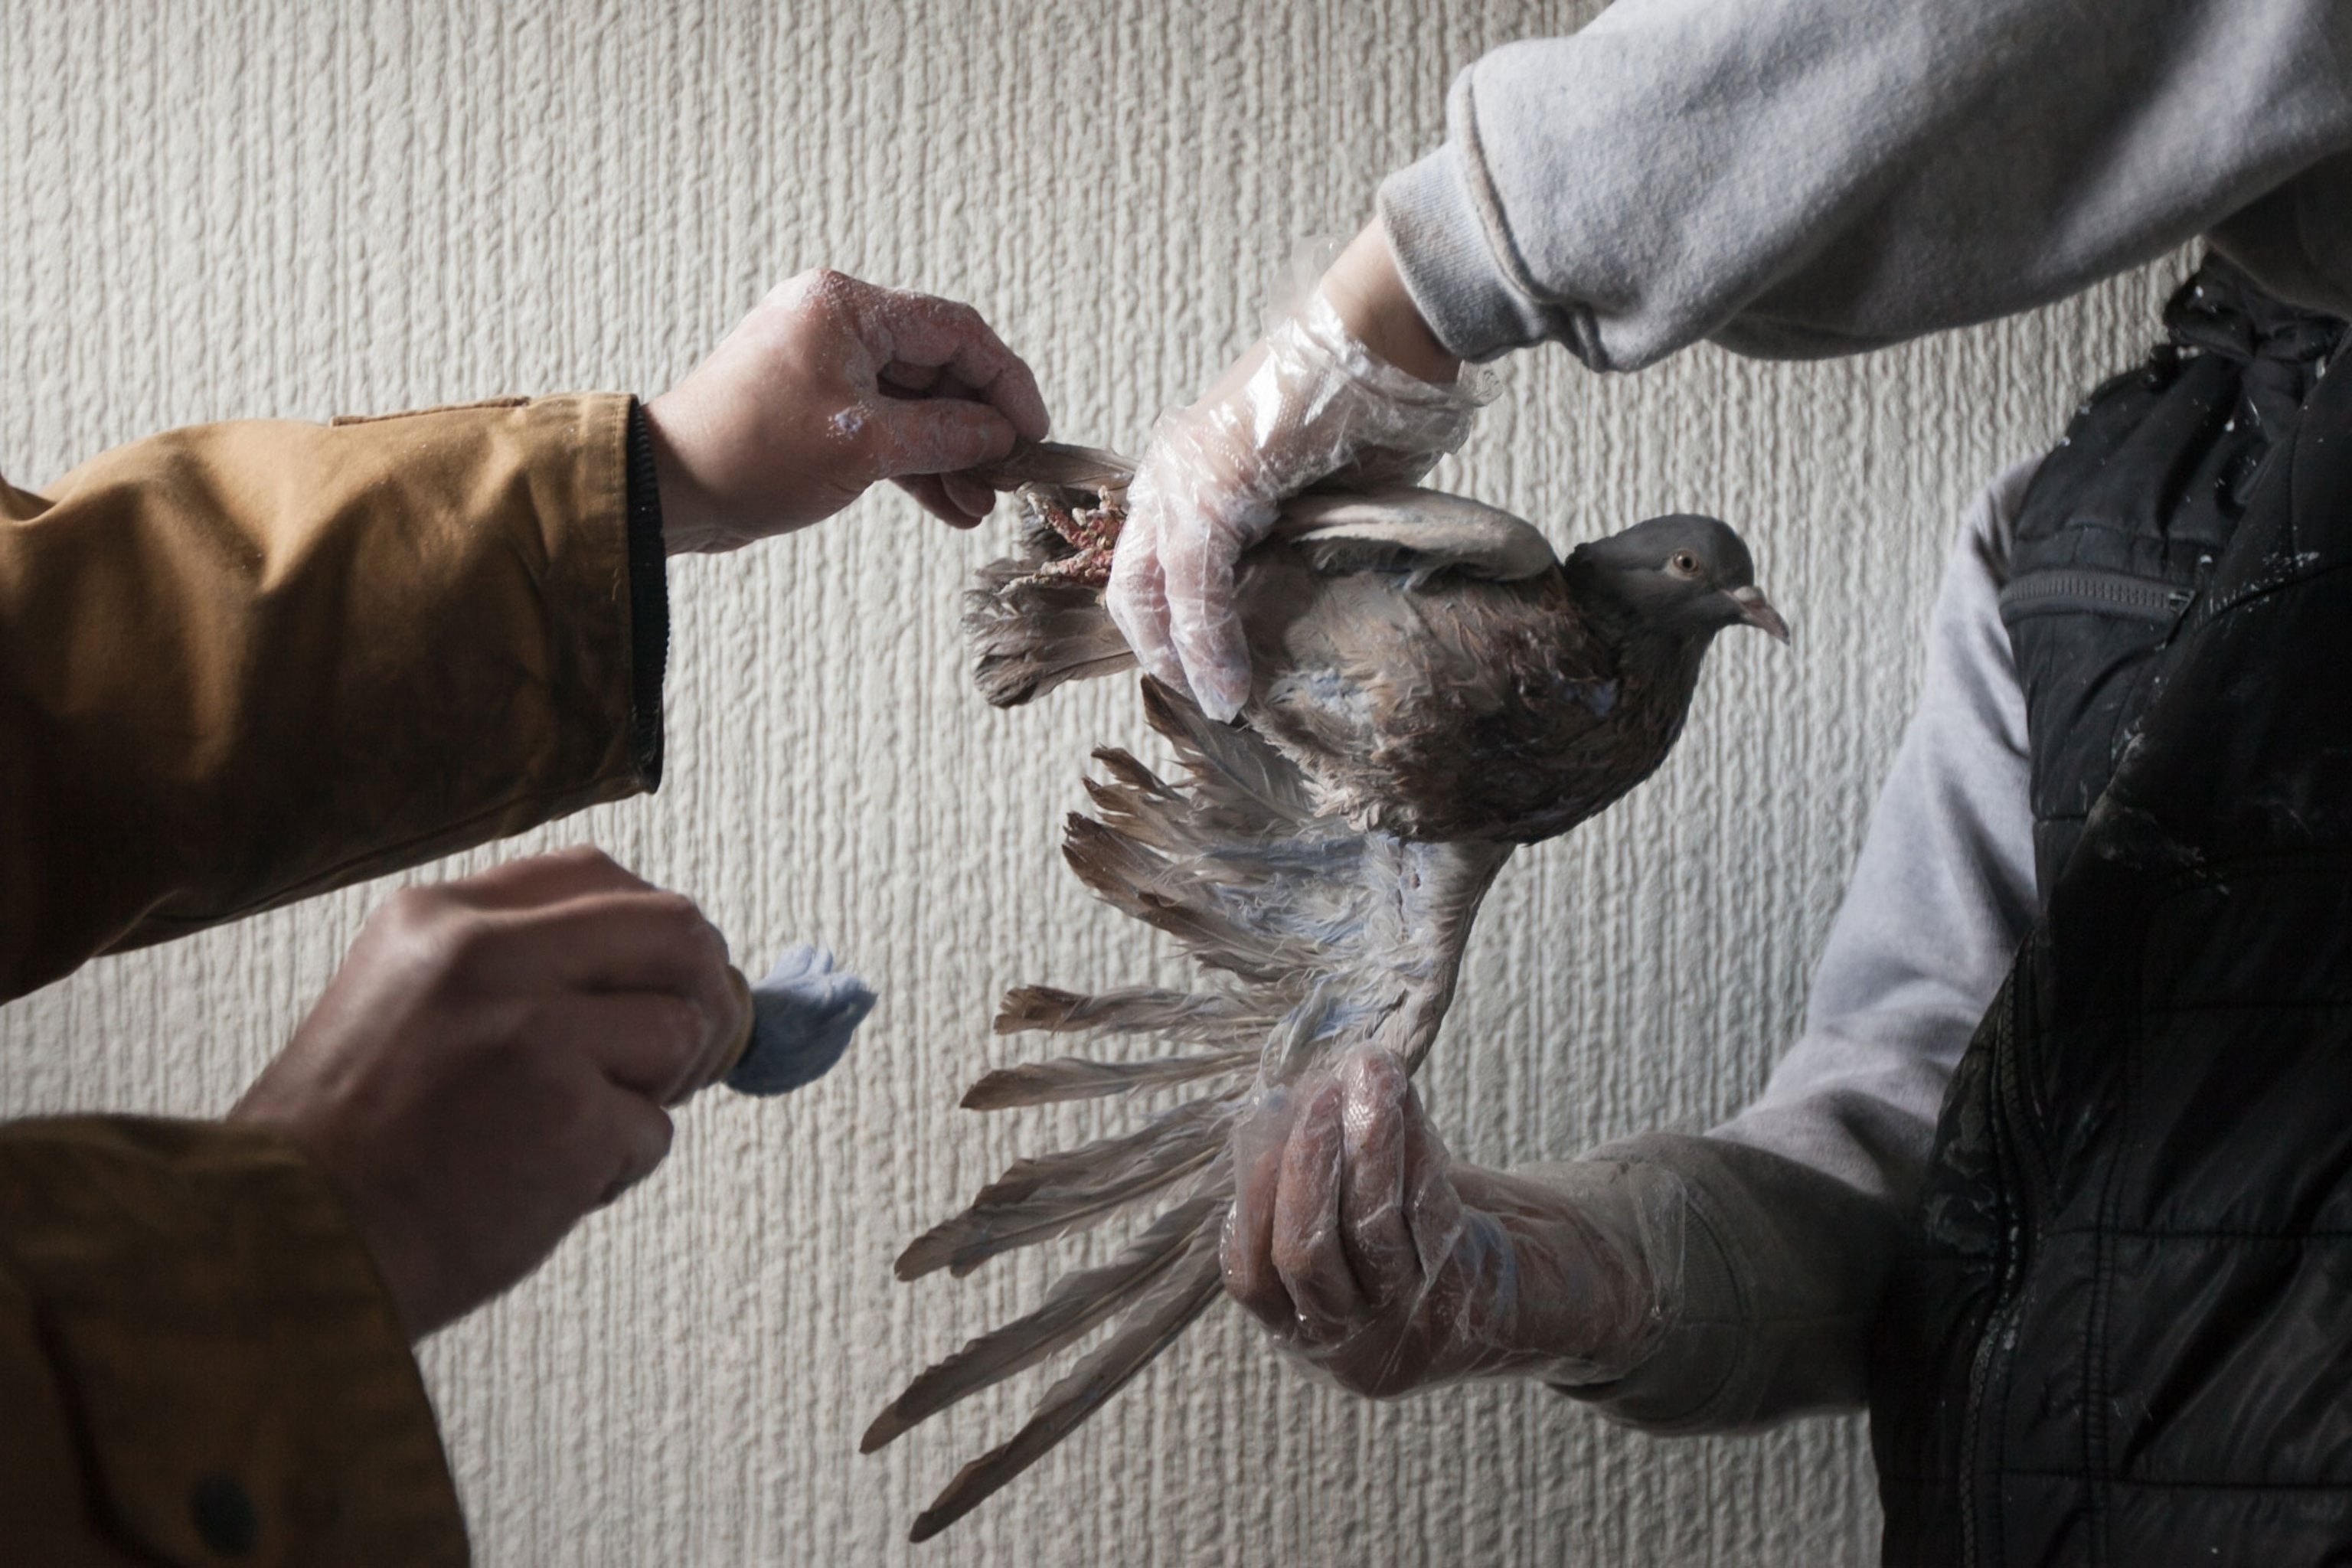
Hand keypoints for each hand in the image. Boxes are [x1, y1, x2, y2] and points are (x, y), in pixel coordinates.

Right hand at [229, 847, 748, 1338]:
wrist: (284, 1247)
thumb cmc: (351, 1146)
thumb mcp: (404, 1000)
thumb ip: (513, 962)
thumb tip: (670, 959)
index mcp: (441, 916)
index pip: (600, 874)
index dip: (656, 932)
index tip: (665, 981)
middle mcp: (488, 955)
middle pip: (675, 932)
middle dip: (708, 994)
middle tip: (690, 1055)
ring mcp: (534, 1034)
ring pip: (679, 1032)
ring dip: (650, 1096)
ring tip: (565, 1139)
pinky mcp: (571, 1119)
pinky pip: (654, 1133)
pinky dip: (616, 1171)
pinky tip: (537, 1189)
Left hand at [645, 268, 1050, 550]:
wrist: (668, 489)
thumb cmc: (750, 452)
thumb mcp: (863, 445)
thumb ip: (944, 435)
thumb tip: (1000, 438)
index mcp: (847, 308)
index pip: (956, 331)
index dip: (1005, 382)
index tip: (1033, 433)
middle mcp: (838, 326)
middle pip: (938, 368)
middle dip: (977, 428)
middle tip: (1009, 476)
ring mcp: (826, 368)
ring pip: (914, 405)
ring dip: (950, 454)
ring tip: (980, 504)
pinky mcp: (816, 409)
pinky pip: (884, 428)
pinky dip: (916, 464)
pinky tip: (949, 505)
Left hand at [1107, 224, 1486, 720]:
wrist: (1387, 329)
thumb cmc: (1370, 398)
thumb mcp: (1318, 488)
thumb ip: (1291, 535)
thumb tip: (1298, 594)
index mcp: (1188, 467)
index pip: (1149, 566)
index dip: (1164, 630)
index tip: (1199, 675)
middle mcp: (1170, 469)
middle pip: (1132, 586)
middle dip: (1160, 655)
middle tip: (1201, 700)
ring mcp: (1184, 474)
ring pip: (1152, 593)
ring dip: (1183, 661)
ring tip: (1218, 703)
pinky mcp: (1212, 484)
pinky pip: (1195, 584)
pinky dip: (1209, 643)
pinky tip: (1228, 684)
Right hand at [1222, 1047, 1678, 1397]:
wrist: (1533, 1297)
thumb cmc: (1421, 1249)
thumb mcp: (1352, 1235)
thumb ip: (1311, 1189)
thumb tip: (1277, 1105)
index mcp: (1302, 1334)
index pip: (1250, 1276)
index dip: (1252, 1195)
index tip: (1266, 1115)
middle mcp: (1350, 1346)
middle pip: (1305, 1255)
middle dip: (1305, 1165)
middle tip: (1319, 1093)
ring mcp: (1408, 1329)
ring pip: (1372, 1228)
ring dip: (1368, 1142)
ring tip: (1370, 1073)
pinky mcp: (1464, 1298)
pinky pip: (1431, 1213)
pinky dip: (1415, 1148)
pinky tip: (1406, 1100)